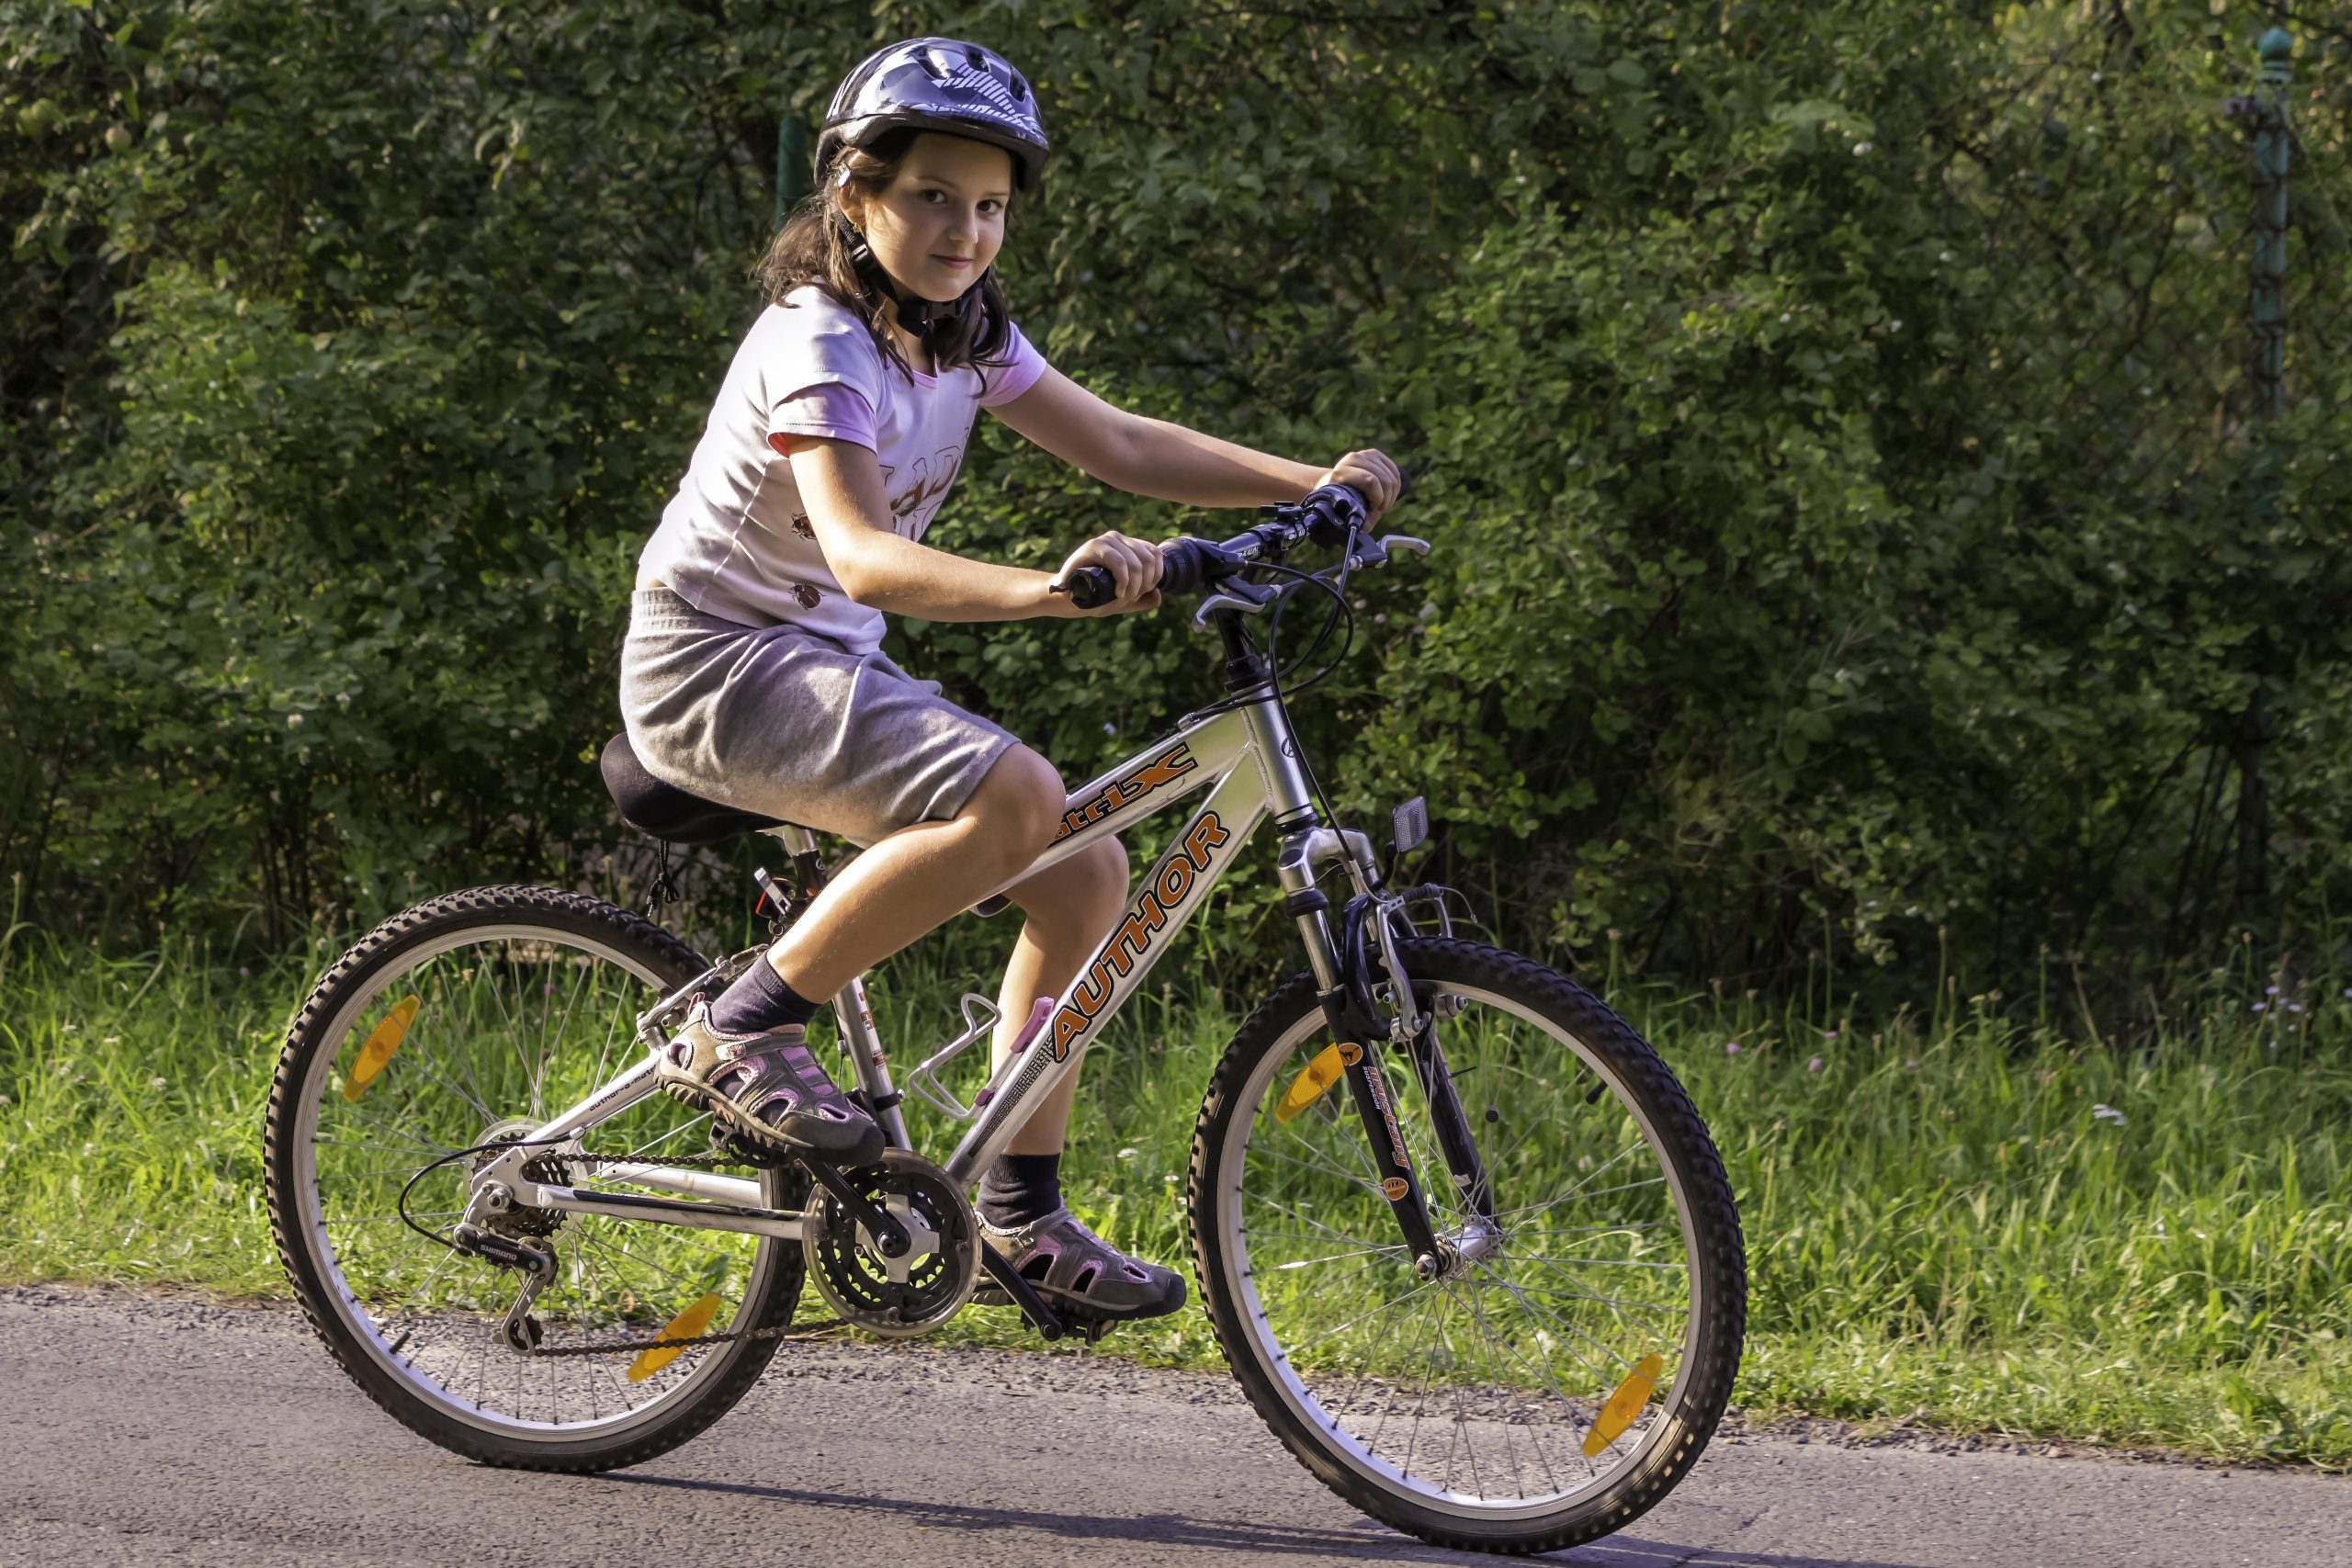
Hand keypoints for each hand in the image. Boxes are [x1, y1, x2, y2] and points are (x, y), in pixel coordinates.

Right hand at [1049, 529, 1163, 615]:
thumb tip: (1159, 594)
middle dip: (1144, 585)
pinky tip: (1118, 592)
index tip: (1140, 593)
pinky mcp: (1094, 546)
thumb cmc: (1093, 598)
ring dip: (1134, 586)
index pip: (1155, 554)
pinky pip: (1120, 562)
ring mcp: (1107, 540)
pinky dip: (1123, 581)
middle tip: (1129, 598)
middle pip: (1149, 560)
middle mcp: (1119, 539)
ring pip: (1137, 563)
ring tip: (1122, 597)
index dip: (1155, 577)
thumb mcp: (1123, 601)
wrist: (1066, 598)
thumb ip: (1143, 599)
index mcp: (1128, 546)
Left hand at [1314, 449, 1403, 523]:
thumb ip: (1361, 519)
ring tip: (1383, 503)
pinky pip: (1395, 472)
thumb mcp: (1347, 512)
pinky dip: (1396, 487)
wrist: (1334, 483)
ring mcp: (1365, 454)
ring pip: (1391, 476)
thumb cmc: (1341, 500)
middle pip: (1384, 479)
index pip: (1371, 481)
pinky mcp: (1375, 454)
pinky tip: (1389, 494)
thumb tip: (1367, 524)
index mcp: (1342, 472)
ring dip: (1392, 494)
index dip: (1378, 498)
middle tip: (1381, 509)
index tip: (1373, 509)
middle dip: (1387, 498)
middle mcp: (1353, 458)